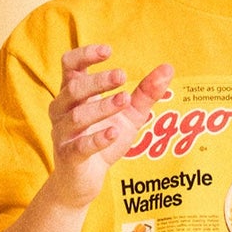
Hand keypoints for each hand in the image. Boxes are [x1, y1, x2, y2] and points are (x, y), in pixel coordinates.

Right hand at [45, 44, 173, 209]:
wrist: (84, 180)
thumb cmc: (104, 140)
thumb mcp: (129, 115)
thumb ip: (146, 93)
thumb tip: (168, 69)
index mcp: (73, 94)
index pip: (70, 65)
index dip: (85, 55)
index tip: (108, 51)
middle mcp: (62, 111)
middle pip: (74, 88)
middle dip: (98, 81)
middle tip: (122, 76)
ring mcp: (63, 134)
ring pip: (77, 116)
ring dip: (101, 107)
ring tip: (124, 100)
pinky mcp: (69, 157)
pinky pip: (80, 146)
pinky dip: (98, 139)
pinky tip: (114, 132)